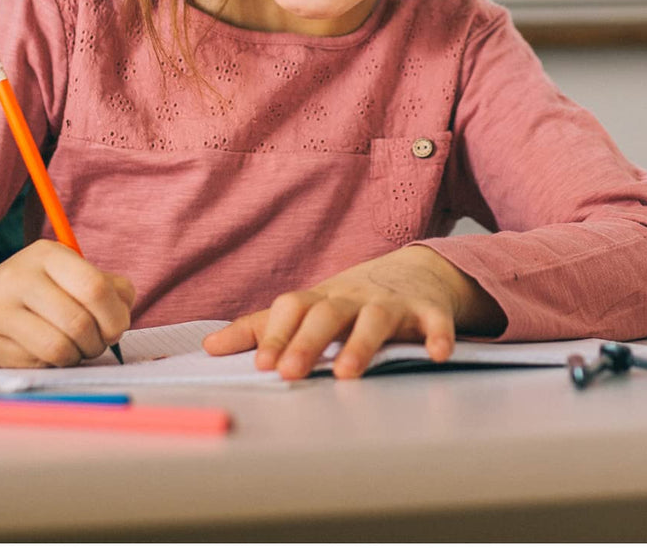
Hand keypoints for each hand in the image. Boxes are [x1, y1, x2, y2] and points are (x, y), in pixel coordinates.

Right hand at [0, 239, 134, 366]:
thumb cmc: (38, 291)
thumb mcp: (70, 274)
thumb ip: (108, 286)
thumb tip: (124, 308)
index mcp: (46, 254)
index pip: (94, 286)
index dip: (115, 314)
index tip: (118, 327)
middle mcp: (19, 277)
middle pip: (79, 321)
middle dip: (99, 341)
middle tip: (99, 343)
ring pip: (59, 347)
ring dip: (78, 355)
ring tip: (78, 348)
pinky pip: (39, 362)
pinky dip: (55, 363)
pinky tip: (50, 352)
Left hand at [202, 245, 504, 379]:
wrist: (416, 271)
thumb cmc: (351, 299)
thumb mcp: (308, 308)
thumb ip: (261, 329)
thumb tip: (208, 346)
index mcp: (322, 299)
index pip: (292, 308)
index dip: (275, 334)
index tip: (261, 366)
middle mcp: (354, 297)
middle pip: (327, 313)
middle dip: (307, 342)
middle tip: (288, 374)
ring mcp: (392, 302)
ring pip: (376, 319)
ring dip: (361, 344)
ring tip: (346, 374)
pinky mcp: (429, 311)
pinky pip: (435, 322)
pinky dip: (438, 335)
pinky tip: (437, 354)